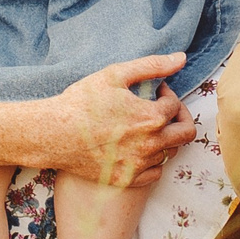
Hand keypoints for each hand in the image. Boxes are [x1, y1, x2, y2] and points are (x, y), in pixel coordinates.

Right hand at [44, 54, 196, 186]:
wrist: (53, 133)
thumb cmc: (82, 102)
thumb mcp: (116, 74)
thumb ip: (152, 65)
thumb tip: (181, 58)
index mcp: (151, 118)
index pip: (176, 106)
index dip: (167, 94)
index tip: (155, 90)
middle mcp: (150, 145)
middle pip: (186, 134)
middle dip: (179, 116)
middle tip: (164, 109)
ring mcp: (138, 165)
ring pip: (169, 152)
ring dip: (164, 137)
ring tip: (146, 125)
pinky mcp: (126, 179)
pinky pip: (155, 172)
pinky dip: (153, 160)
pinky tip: (139, 147)